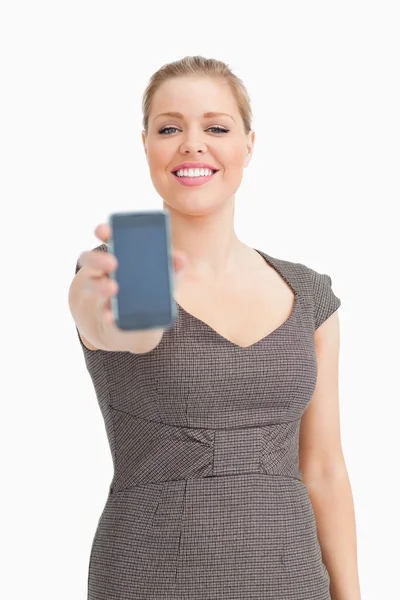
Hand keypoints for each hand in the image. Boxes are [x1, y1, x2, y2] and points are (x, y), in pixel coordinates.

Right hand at [77, 223, 187, 347]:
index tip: (103, 231)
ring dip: (99, 286)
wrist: (134, 327)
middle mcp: (101, 272)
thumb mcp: (164, 280)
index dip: (103, 232)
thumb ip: (173, 269)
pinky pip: (100, 313)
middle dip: (99, 259)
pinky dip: (106, 315)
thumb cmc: (149, 294)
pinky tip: (110, 317)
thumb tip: (180, 258)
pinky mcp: (101, 314)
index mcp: (117, 256)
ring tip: (113, 288)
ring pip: (88, 284)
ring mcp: (98, 294)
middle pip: (89, 259)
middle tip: (113, 263)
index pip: (105, 238)